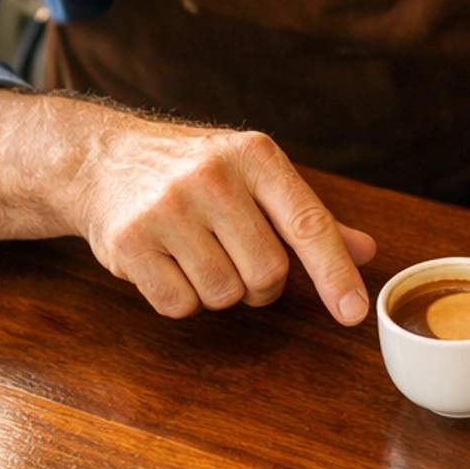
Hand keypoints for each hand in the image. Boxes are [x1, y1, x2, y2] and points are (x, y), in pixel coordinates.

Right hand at [67, 116, 376, 322]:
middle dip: (259, 283)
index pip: (307, 223)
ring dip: (218, 290)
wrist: (102, 159)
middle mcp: (212, 177)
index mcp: (255, 156)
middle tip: (234, 254)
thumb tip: (366, 251)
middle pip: (267, 273)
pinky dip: (180, 298)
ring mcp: (167, 209)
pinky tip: (166, 262)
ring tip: (196, 251)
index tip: (353, 312)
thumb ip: (306, 216)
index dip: (334, 273)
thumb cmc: (191, 169)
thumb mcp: (252, 174)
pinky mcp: (131, 242)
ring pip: (224, 294)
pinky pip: (179, 306)